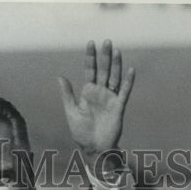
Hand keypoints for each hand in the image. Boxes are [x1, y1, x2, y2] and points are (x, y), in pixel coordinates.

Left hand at [58, 39, 135, 159]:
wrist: (93, 147)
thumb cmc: (81, 131)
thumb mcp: (71, 111)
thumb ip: (67, 94)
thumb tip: (60, 77)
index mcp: (88, 92)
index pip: (90, 70)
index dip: (90, 57)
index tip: (91, 43)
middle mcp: (100, 92)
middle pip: (103, 70)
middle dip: (105, 57)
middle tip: (107, 41)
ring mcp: (110, 98)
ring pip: (114, 78)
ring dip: (116, 65)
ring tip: (116, 51)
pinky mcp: (118, 106)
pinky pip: (124, 92)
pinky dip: (128, 81)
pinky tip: (130, 70)